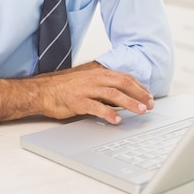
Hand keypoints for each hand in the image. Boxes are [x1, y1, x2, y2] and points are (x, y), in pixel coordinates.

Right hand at [35, 64, 153, 123]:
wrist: (43, 91)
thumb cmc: (67, 89)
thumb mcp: (89, 84)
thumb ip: (105, 89)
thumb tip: (125, 98)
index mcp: (99, 74)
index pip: (125, 78)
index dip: (139, 87)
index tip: (149, 96)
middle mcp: (95, 79)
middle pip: (123, 84)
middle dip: (139, 94)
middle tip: (150, 105)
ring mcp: (86, 89)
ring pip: (113, 94)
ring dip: (129, 103)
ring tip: (140, 111)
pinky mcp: (77, 101)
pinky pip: (96, 107)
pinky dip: (108, 113)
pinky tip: (117, 120)